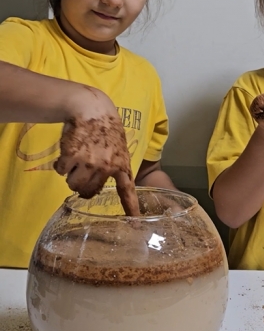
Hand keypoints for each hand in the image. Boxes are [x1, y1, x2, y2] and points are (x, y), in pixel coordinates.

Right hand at [54, 86, 139, 215]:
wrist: (92, 108)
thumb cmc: (106, 127)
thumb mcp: (119, 147)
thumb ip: (114, 165)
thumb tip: (100, 183)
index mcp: (121, 164)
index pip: (128, 191)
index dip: (131, 208)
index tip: (136, 222)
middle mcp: (106, 167)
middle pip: (88, 192)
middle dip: (82, 186)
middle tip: (82, 172)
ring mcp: (88, 163)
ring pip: (73, 184)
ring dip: (71, 175)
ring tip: (76, 159)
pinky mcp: (71, 156)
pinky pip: (60, 171)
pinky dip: (61, 164)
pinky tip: (68, 151)